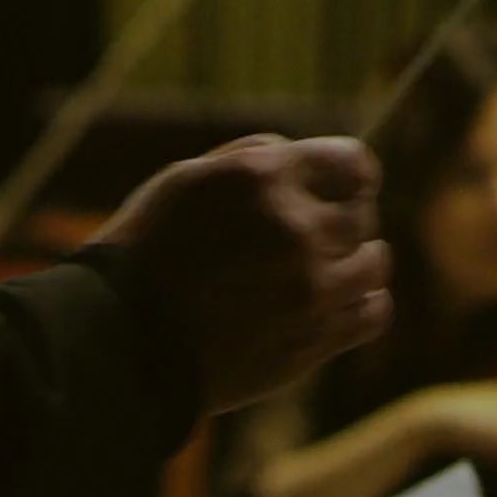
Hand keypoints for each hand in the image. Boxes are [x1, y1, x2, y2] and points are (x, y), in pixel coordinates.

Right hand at [93, 134, 391, 413]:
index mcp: (263, 178)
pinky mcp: (315, 337)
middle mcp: (295, 227)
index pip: (354, 162)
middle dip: (343, 220)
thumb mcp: (186, 180)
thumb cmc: (146, 253)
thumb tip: (306, 156)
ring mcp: (310, 286)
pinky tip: (334, 304)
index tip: (347, 187)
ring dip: (356, 263)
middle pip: (363, 214)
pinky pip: (375, 311)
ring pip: (376, 262)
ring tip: (323, 272)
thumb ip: (255, 159)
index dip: (353, 175)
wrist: (119, 341)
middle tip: (311, 238)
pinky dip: (362, 305)